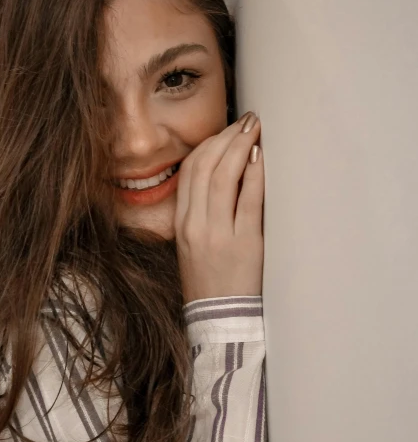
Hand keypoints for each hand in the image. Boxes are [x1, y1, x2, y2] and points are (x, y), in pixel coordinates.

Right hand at [175, 112, 263, 302]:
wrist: (218, 320)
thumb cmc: (210, 282)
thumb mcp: (192, 245)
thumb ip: (200, 213)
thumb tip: (222, 176)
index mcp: (181, 224)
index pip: (189, 172)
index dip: (209, 145)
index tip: (228, 131)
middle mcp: (194, 226)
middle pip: (205, 167)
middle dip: (227, 138)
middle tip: (247, 121)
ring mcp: (217, 235)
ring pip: (223, 178)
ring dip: (240, 148)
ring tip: (255, 130)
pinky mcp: (243, 245)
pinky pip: (248, 201)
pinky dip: (254, 175)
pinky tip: (261, 158)